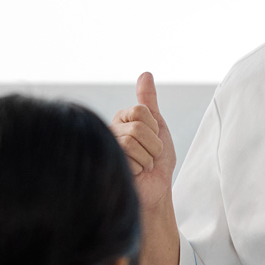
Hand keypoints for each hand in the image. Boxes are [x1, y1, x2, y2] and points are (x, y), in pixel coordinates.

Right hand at [110, 72, 176, 210]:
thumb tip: (145, 74)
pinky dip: (140, 167)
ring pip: (133, 140)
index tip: (153, 140)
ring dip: (147, 157)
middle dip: (153, 145)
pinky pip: (129, 155)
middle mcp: (111, 131)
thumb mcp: (157, 126)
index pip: (140, 111)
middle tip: (149, 156)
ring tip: (143, 165)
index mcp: (121, 120)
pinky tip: (135, 174)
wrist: (156, 190)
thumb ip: (148, 101)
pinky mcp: (108, 162)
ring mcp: (107, 147)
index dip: (154, 128)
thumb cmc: (157, 161)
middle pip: (138, 126)